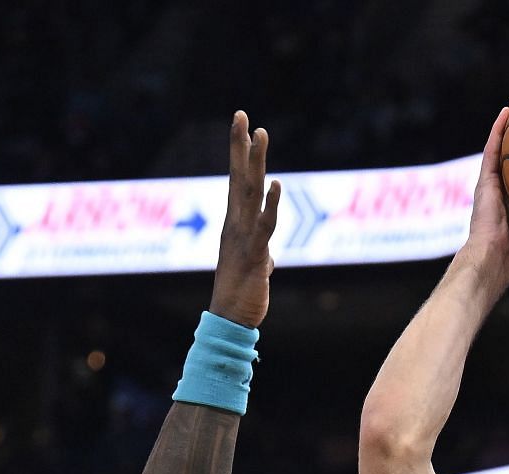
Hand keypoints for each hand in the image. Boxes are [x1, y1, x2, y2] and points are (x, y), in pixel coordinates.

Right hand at [209, 111, 280, 328]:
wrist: (230, 323)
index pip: (237, 181)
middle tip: (242, 115)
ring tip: (260, 134)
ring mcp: (243, 238)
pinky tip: (277, 184)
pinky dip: (272, 205)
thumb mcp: (255, 271)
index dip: (239, 153)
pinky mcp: (254, 255)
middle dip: (240, 146)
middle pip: (239, 178)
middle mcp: (236, 226)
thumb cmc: (241, 298)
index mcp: (235, 225)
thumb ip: (262, 257)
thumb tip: (269, 258)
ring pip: (251, 194)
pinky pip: (264, 226)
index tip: (242, 124)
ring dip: (256, 163)